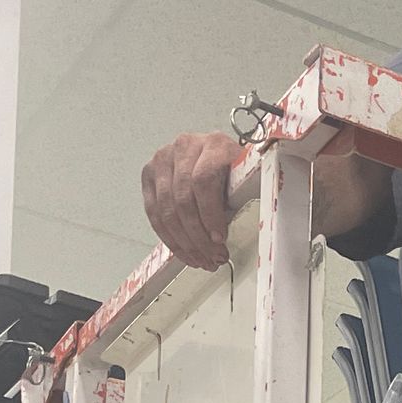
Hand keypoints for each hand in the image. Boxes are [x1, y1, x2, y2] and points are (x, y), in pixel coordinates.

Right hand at [141, 131, 243, 270]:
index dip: (210, 214)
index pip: (203, 181)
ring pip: (166, 209)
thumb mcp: (244, 180)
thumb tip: (252, 224)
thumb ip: (244, 195)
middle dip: (198, 236)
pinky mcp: (149, 175)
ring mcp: (163, 159)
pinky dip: (169, 237)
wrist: (214, 157)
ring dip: (184, 242)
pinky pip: (153, 213)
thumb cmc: (231, 172)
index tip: (220, 239)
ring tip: (202, 259)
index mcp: (213, 144)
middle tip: (213, 257)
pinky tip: (184, 251)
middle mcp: (184, 146)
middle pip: (183, 198)